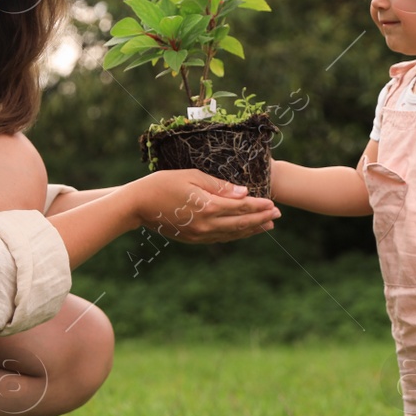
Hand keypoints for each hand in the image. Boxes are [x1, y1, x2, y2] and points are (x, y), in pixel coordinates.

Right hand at [129, 169, 279, 243]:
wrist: (138, 205)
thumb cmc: (163, 183)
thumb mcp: (192, 176)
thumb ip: (220, 186)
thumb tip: (244, 192)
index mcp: (207, 206)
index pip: (240, 206)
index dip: (258, 205)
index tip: (273, 203)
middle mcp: (206, 224)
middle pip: (240, 223)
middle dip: (260, 219)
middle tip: (278, 215)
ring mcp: (199, 234)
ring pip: (232, 234)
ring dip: (251, 230)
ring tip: (267, 225)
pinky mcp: (193, 239)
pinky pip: (220, 238)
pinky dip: (235, 235)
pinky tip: (243, 231)